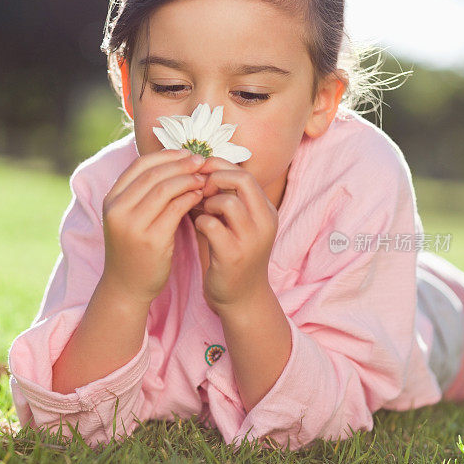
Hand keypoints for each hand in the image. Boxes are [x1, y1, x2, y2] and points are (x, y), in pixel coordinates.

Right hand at [101, 148, 205, 304]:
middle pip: (154, 174)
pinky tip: (200, 196)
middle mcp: (118, 210)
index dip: (167, 155)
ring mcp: (133, 226)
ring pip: (165, 189)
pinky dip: (190, 198)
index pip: (140, 165)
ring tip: (204, 179)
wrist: (127, 286)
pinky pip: (175, 210)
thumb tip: (174, 162)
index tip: (187, 153)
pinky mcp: (151, 240)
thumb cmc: (135, 248)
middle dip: (181, 164)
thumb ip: (144, 193)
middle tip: (202, 161)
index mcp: (111, 199)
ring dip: (188, 180)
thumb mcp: (130, 217)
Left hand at [192, 156, 278, 309]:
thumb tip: (198, 169)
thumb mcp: (237, 223)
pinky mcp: (234, 255)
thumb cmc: (233, 254)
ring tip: (201, 211)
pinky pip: (212, 225)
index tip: (199, 171)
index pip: (245, 174)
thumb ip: (225, 198)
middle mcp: (264, 222)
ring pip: (228, 201)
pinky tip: (197, 226)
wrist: (241, 297)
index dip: (219, 167)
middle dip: (215, 177)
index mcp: (266, 210)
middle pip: (242, 180)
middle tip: (199, 188)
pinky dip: (200, 221)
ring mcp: (251, 239)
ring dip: (207, 201)